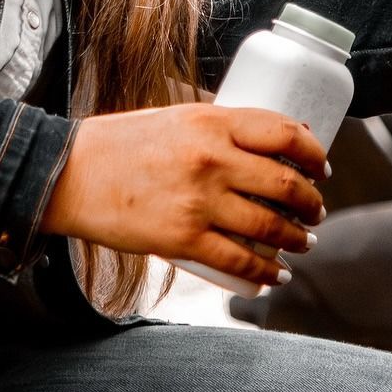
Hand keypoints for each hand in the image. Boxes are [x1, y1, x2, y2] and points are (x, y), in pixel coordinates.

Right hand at [40, 103, 325, 288]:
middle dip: (312, 203)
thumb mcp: (176, 117)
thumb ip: (217, 127)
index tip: (322, 168)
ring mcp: (199, 201)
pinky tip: (275, 275)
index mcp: (212, 121)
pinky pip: (240, 261)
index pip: (286, 133)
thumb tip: (267, 140)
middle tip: (316, 211)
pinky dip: (266, 272)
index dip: (315, 154)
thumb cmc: (121, 143)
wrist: (70, 174)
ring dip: (298, 239)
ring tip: (304, 242)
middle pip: (286, 184)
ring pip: (270, 226)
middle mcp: (212, 159)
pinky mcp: (183, 239)